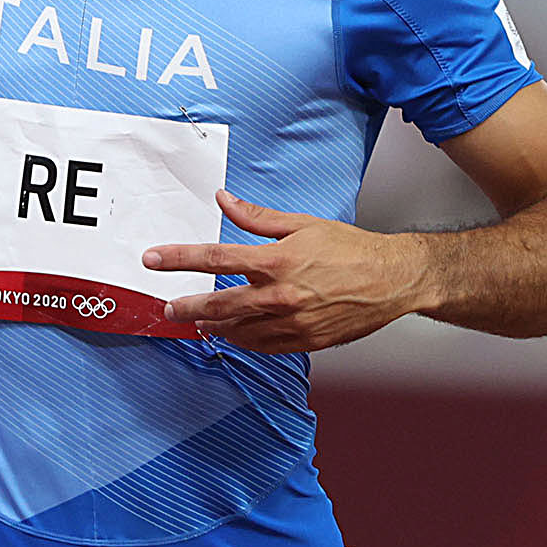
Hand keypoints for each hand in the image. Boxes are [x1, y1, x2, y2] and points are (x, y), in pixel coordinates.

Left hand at [141, 191, 440, 354]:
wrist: (392, 280)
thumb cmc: (352, 249)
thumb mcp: (301, 224)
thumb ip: (256, 216)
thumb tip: (224, 199)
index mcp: (276, 261)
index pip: (213, 259)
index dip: (177, 259)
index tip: (153, 260)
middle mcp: (280, 295)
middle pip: (217, 306)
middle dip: (186, 307)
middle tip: (170, 307)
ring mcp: (292, 323)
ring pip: (237, 332)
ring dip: (213, 328)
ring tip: (199, 323)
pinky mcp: (305, 342)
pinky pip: (263, 347)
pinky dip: (243, 341)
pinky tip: (234, 336)